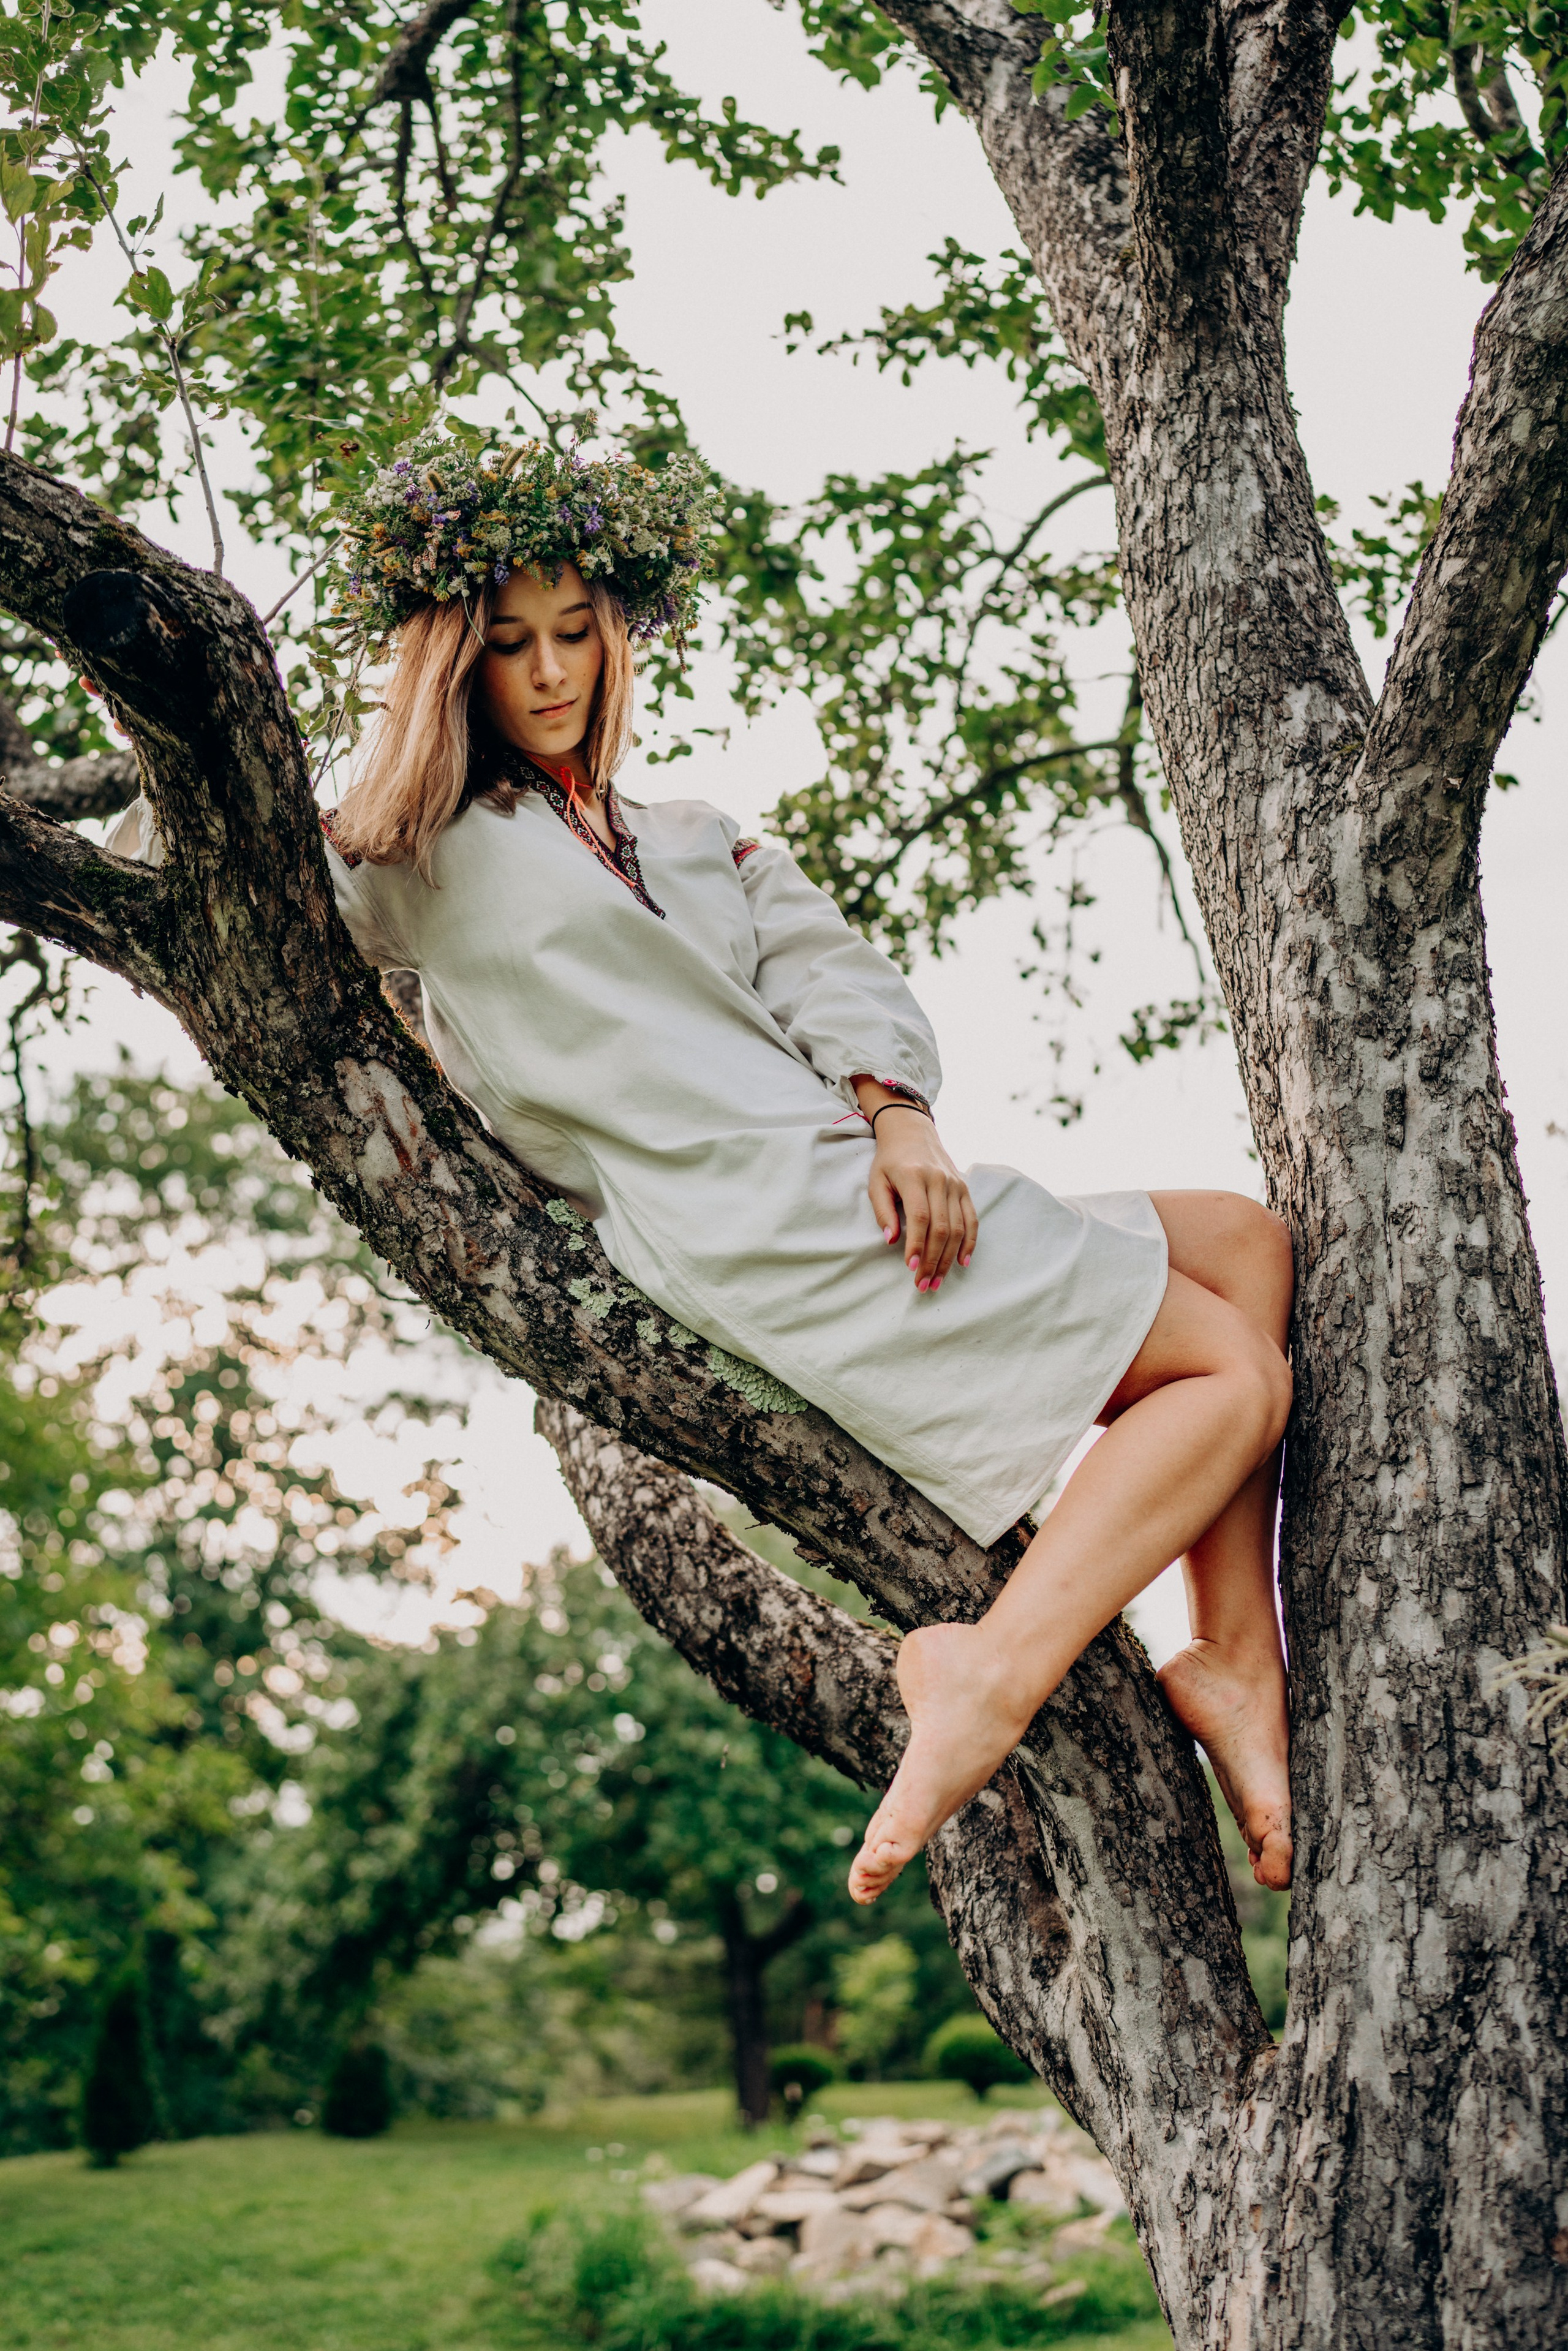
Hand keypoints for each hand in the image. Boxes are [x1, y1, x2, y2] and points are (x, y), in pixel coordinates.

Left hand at [855, 1090, 977, 1290]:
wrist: (912, 1131)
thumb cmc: (889, 1160)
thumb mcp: (876, 1180)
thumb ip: (882, 1210)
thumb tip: (891, 1240)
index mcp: (914, 1177)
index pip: (921, 1217)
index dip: (918, 1245)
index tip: (911, 1268)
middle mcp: (939, 1181)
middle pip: (942, 1228)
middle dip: (933, 1260)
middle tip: (924, 1284)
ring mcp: (955, 1184)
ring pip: (958, 1228)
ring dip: (949, 1258)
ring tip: (938, 1281)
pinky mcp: (965, 1188)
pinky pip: (972, 1219)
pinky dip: (969, 1242)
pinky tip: (962, 1262)